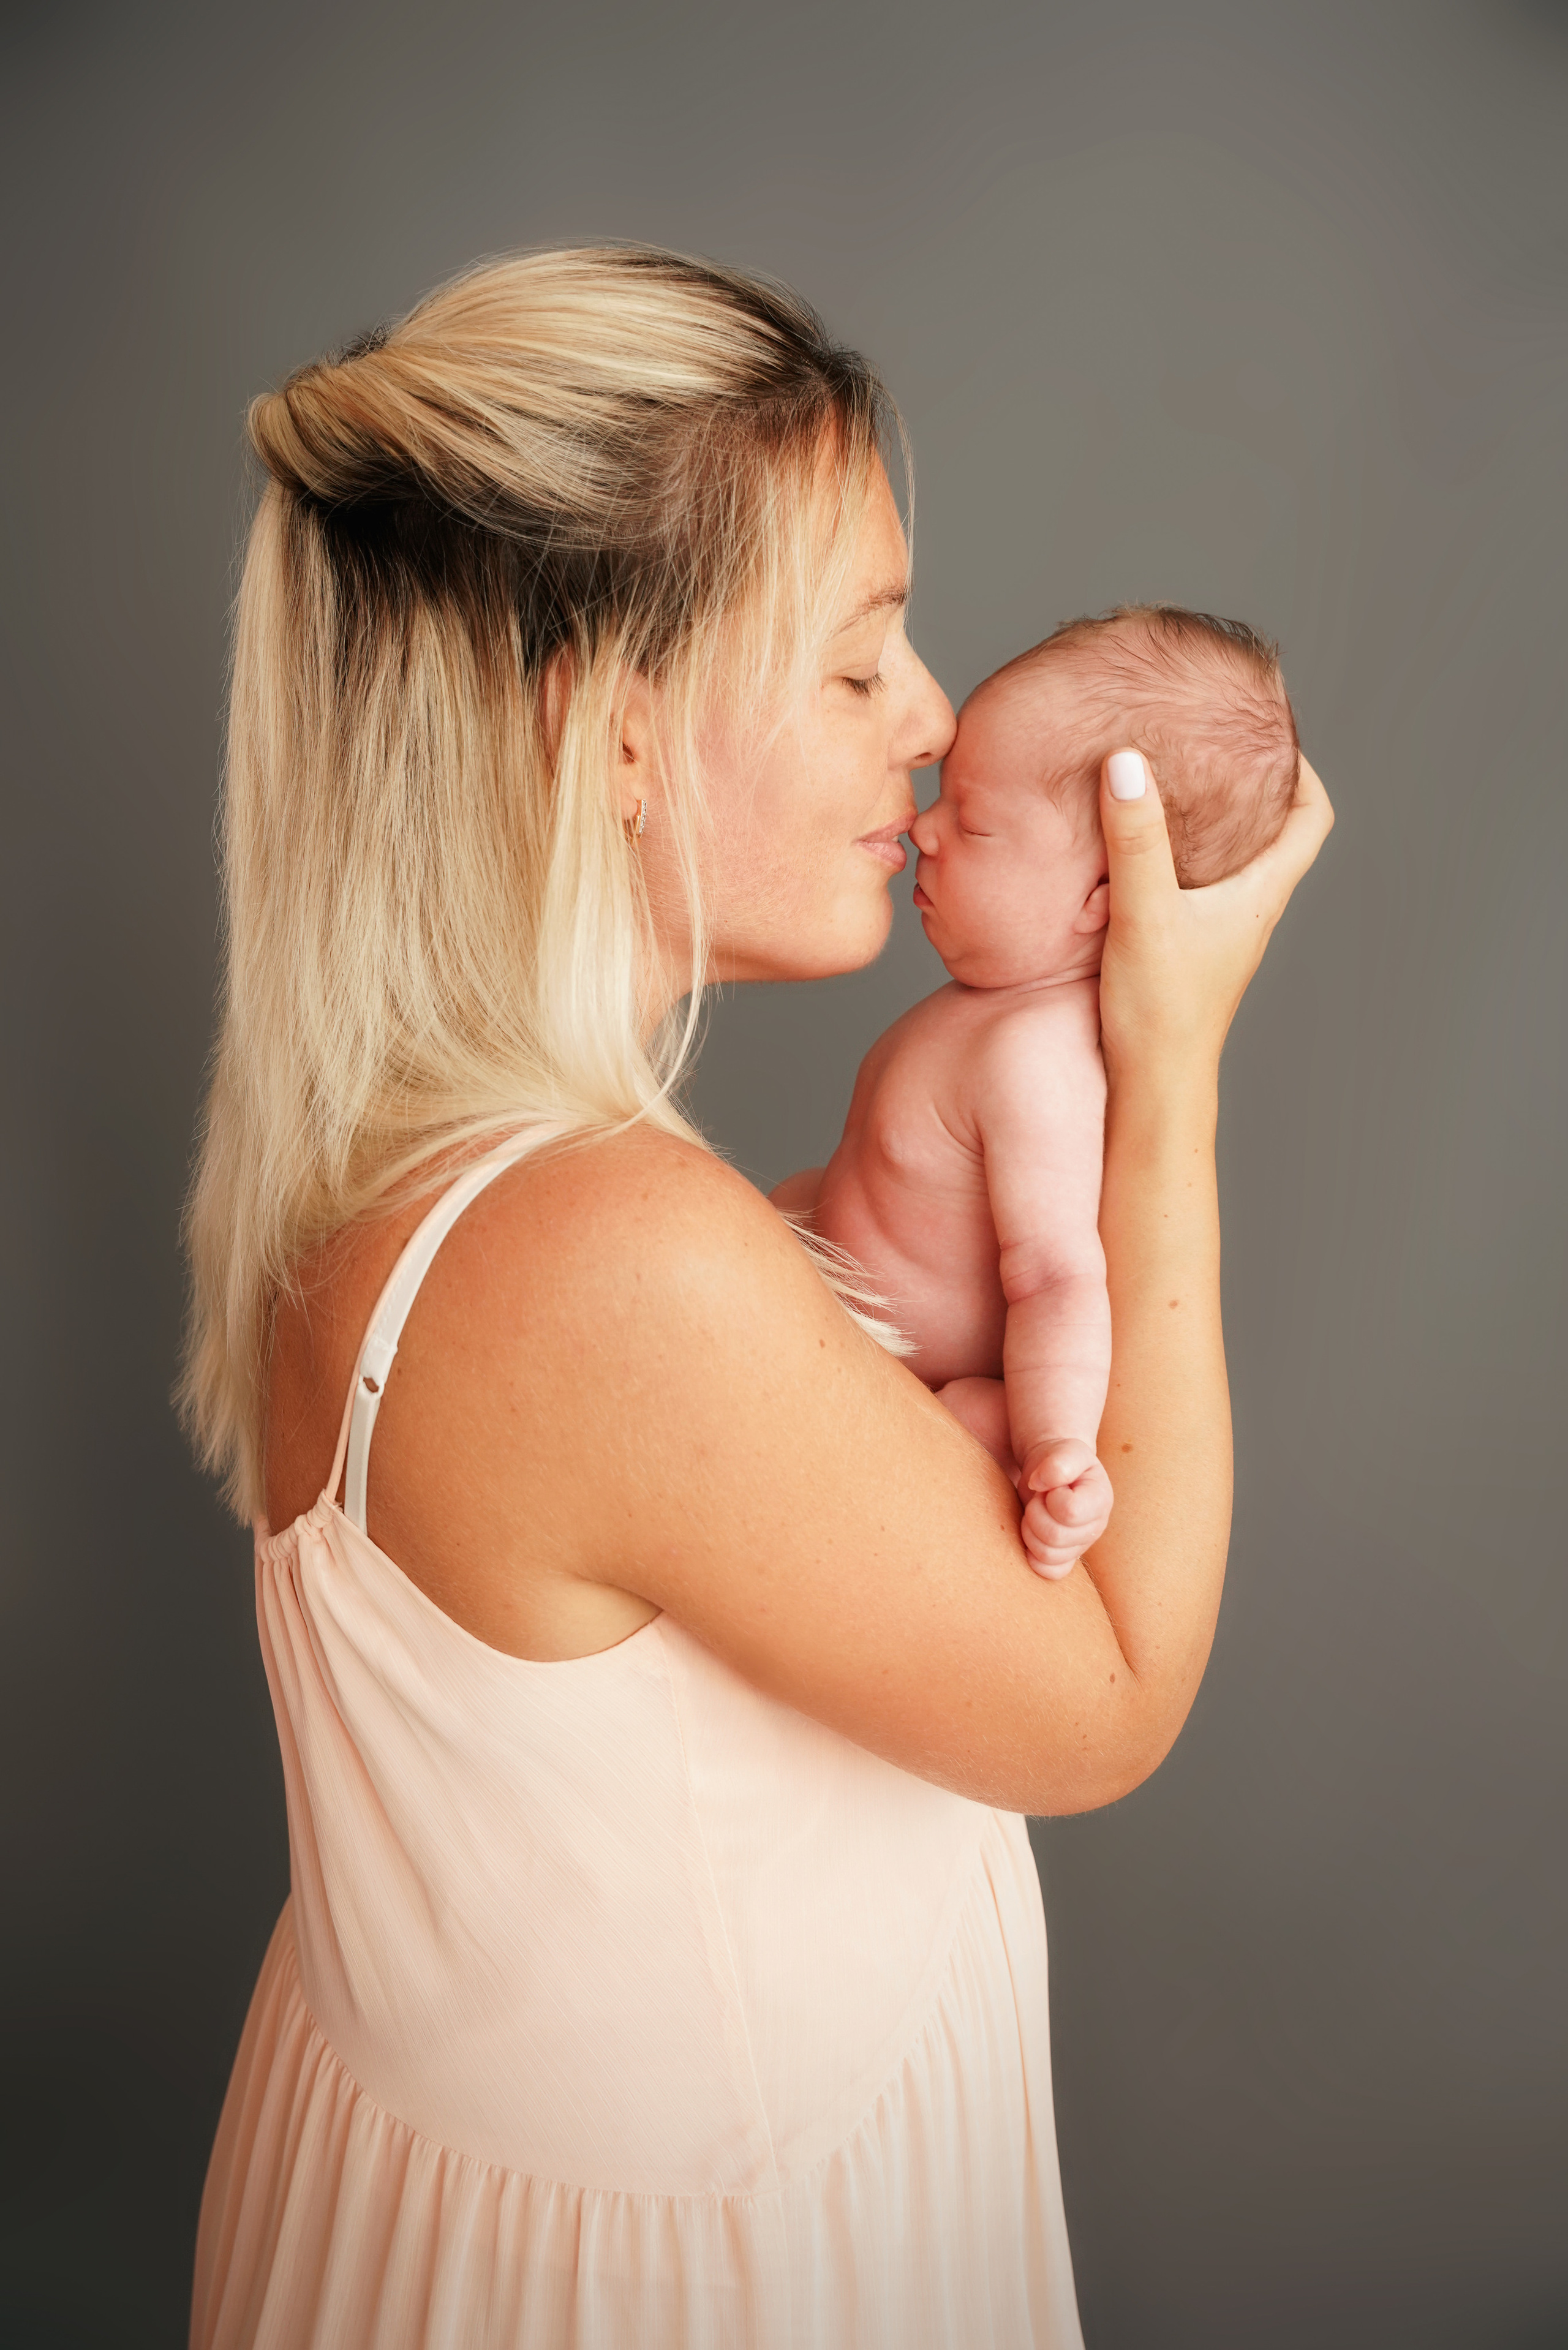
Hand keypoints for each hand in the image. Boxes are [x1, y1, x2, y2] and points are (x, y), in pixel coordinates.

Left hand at [1018, 1438, 1112, 1579]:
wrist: (1053, 1469)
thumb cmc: (1060, 1459)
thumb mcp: (1064, 1450)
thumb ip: (1058, 1463)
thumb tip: (1040, 1484)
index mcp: (1100, 1500)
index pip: (1069, 1512)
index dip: (1050, 1498)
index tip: (1049, 1486)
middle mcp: (1095, 1527)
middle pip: (1055, 1537)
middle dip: (1035, 1514)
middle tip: (1038, 1499)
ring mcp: (1080, 1546)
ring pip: (1047, 1556)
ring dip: (1030, 1531)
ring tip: (1035, 1512)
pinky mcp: (1066, 1558)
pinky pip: (1049, 1572)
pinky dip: (1033, 1556)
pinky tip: (1033, 1534)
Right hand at [1096, 750, 1333, 1087]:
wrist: (1152, 1089)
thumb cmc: (1162, 1012)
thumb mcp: (1144, 914)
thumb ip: (1136, 840)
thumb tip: (1128, 762)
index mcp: (1260, 894)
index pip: (1312, 820)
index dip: (1304, 771)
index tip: (1274, 734)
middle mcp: (1249, 910)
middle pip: (1274, 834)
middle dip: (1253, 784)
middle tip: (1216, 744)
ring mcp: (1220, 933)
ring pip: (1232, 862)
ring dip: (1210, 823)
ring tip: (1172, 784)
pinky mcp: (1187, 951)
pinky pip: (1193, 888)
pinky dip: (1175, 859)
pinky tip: (1133, 852)